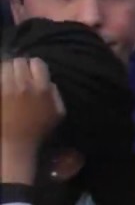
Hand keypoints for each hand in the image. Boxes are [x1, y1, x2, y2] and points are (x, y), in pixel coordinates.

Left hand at [1, 58, 63, 183]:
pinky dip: (0, 78)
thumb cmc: (38, 130)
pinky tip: (2, 86)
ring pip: (4, 66)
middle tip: (19, 77)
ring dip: (6, 71)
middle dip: (19, 68)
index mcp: (42, 89)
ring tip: (7, 80)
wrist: (15, 142)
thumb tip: (49, 83)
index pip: (38, 63)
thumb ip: (56, 95)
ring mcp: (6, 88)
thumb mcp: (58, 114)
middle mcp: (24, 85)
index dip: (34, 68)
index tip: (33, 75)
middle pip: (19, 62)